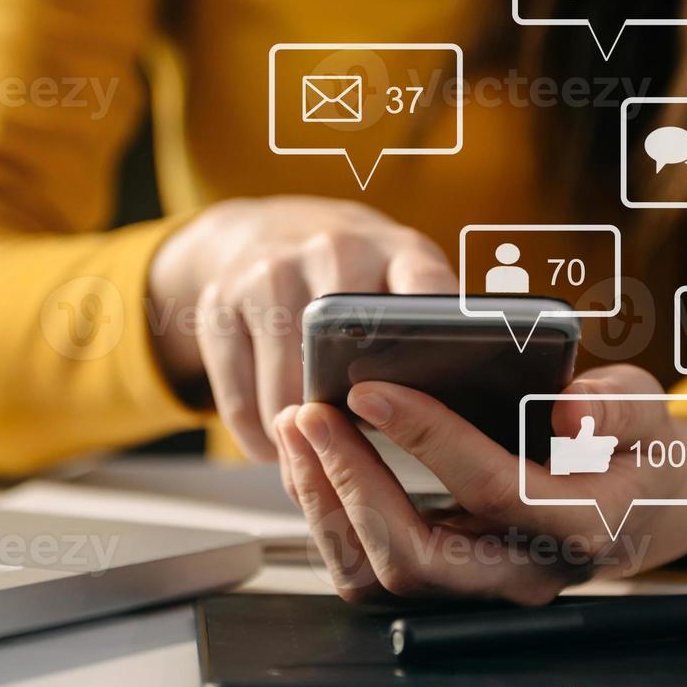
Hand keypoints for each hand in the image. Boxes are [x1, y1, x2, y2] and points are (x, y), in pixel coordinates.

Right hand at [149, 197, 456, 459]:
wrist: (266, 232)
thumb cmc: (356, 278)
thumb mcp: (404, 281)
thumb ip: (431, 334)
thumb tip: (468, 417)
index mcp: (397, 250)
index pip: (427, 292)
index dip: (431, 343)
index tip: (433, 399)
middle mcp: (333, 250)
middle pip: (344, 357)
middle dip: (354, 416)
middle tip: (364, 449)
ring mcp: (269, 272)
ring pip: (287, 392)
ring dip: (303, 439)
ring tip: (318, 454)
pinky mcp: (218, 303)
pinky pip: (239, 402)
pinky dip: (258, 439)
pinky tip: (277, 445)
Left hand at [273, 364, 686, 604]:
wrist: (639, 505)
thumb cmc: (637, 452)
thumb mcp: (649, 414)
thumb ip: (619, 405)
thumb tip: (570, 410)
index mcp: (583, 526)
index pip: (495, 491)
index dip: (430, 440)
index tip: (375, 390)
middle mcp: (525, 574)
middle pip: (419, 557)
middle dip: (355, 482)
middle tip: (315, 412)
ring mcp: (480, 591)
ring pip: (381, 575)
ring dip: (328, 502)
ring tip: (300, 427)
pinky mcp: (444, 586)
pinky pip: (369, 572)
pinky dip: (330, 518)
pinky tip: (312, 461)